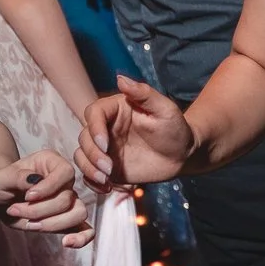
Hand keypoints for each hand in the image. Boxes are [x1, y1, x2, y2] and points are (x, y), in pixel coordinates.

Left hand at [0, 151, 94, 247]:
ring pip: (78, 214)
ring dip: (52, 224)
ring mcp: (68, 201)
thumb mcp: (1, 177)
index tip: (28, 196)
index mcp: (52, 163)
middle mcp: (64, 181)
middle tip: (14, 210)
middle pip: (67, 199)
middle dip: (39, 211)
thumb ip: (17, 177)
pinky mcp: (67, 221)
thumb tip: (34, 181)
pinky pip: (86, 230)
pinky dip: (81, 238)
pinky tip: (67, 243)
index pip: (65, 173)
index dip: (49, 187)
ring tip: (29, 224)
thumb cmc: (1, 183)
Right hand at [76, 76, 191, 187]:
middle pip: (84, 136)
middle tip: (109, 168)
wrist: (182, 155)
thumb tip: (120, 78)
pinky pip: (89, 173)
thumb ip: (144, 93)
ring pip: (82, 155)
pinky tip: (106, 187)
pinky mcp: (107, 167)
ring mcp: (105, 148)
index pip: (94, 113)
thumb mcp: (165, 109)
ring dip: (88, 168)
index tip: (104, 144)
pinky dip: (91, 181)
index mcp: (117, 109)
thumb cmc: (176, 129)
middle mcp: (106, 127)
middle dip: (92, 153)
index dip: (94, 128)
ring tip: (106, 178)